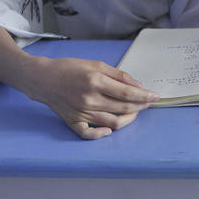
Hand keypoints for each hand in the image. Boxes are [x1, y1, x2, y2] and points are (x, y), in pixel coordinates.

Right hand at [25, 56, 158, 139]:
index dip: (144, 97)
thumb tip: (138, 86)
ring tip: (135, 112)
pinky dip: (102, 134)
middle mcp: (89, 99)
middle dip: (140, 106)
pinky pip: (89, 134)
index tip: (155, 97)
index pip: (127, 94)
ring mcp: (81, 113)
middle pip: (122, 108)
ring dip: (128, 119)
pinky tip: (111, 128)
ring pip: (112, 122)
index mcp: (95, 82)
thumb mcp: (96, 64)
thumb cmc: (70, 68)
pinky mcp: (73, 122)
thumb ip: (119, 75)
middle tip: (148, 103)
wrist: (43, 79)